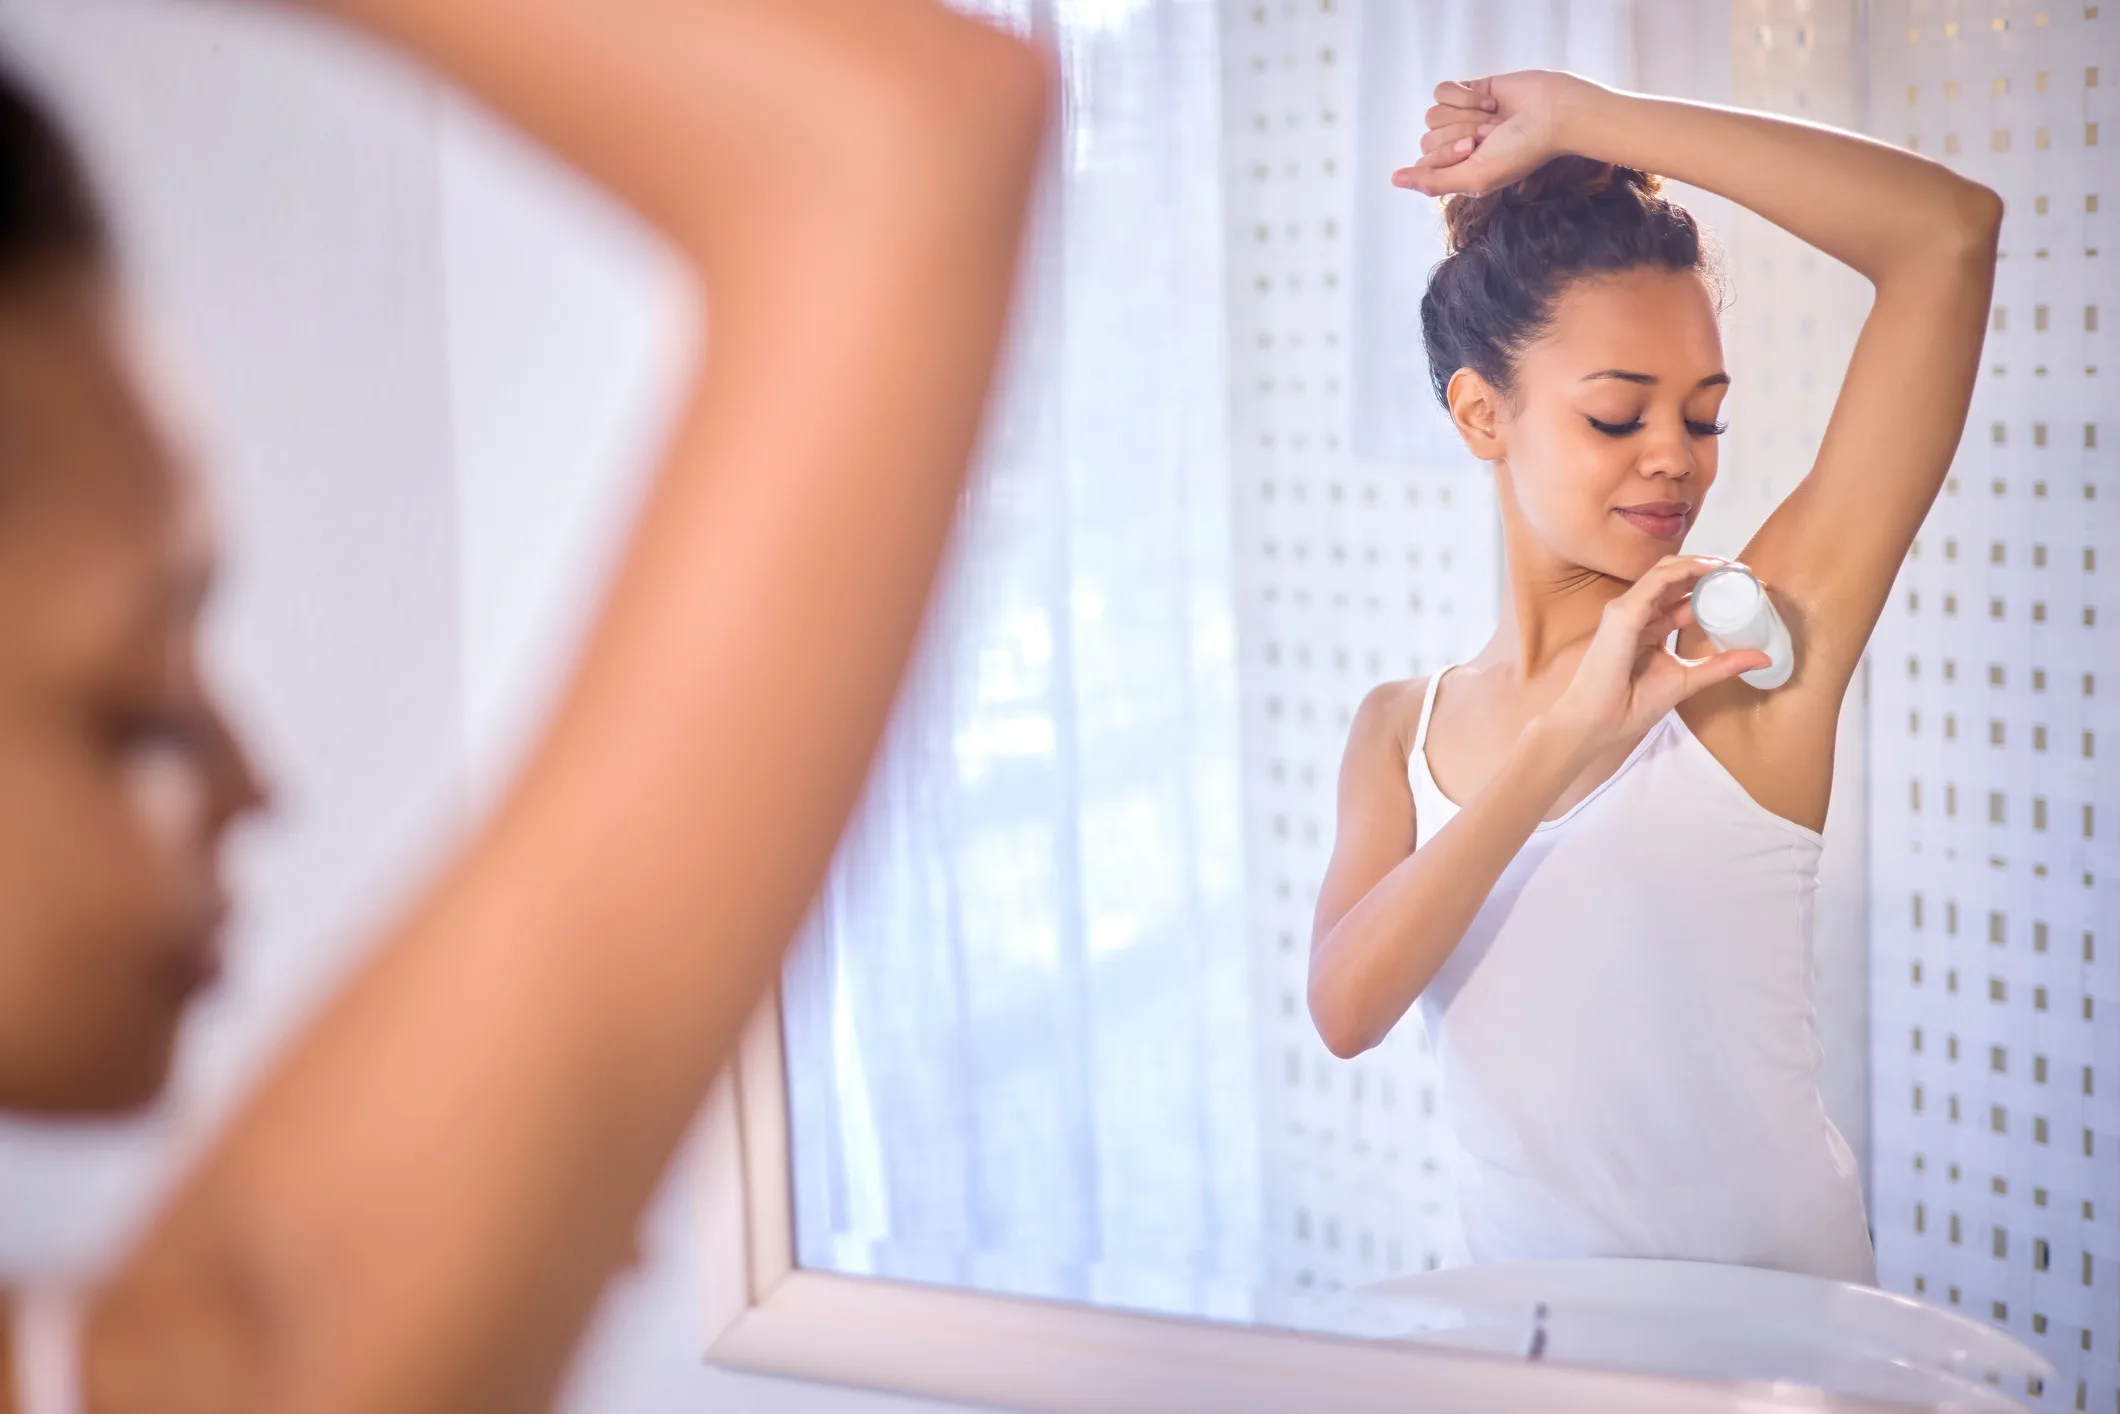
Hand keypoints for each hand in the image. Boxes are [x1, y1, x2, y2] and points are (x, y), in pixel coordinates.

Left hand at [1391, 70, 1599, 196]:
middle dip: (1459, 133)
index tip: (1476, 148)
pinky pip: (1442, 91)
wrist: (1553, 112)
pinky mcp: (1468, 91)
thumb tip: (1395, 179)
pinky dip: (1465, 94)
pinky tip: (1489, 100)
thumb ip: (1433, 182)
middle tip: (1490, 133)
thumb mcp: (1475, 176)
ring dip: (1466, 115)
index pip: (1424, 163)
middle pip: (1427, 138)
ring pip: (1433, 114)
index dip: (1448, 153)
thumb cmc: (1521, 150)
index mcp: (1456, 171)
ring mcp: (1461, 118)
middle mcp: (1455, 146)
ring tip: (1493, 119)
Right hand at [1540, 556, 1771, 757]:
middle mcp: (1636, 612)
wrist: (1599, 724)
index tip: (1747, 589)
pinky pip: (1658, 580)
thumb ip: (1722, 666)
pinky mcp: (1624, 613)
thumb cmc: (1631, 706)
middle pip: (1676, 577)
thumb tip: (1763, 658)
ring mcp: (1627, 609)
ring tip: (1733, 568)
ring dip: (1702, 564)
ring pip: (1667, 570)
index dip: (1713, 589)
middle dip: (1711, 570)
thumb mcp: (1688, 680)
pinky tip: (1712, 569)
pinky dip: (1687, 570)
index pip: (1681, 596)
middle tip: (1745, 573)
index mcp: (1648, 627)